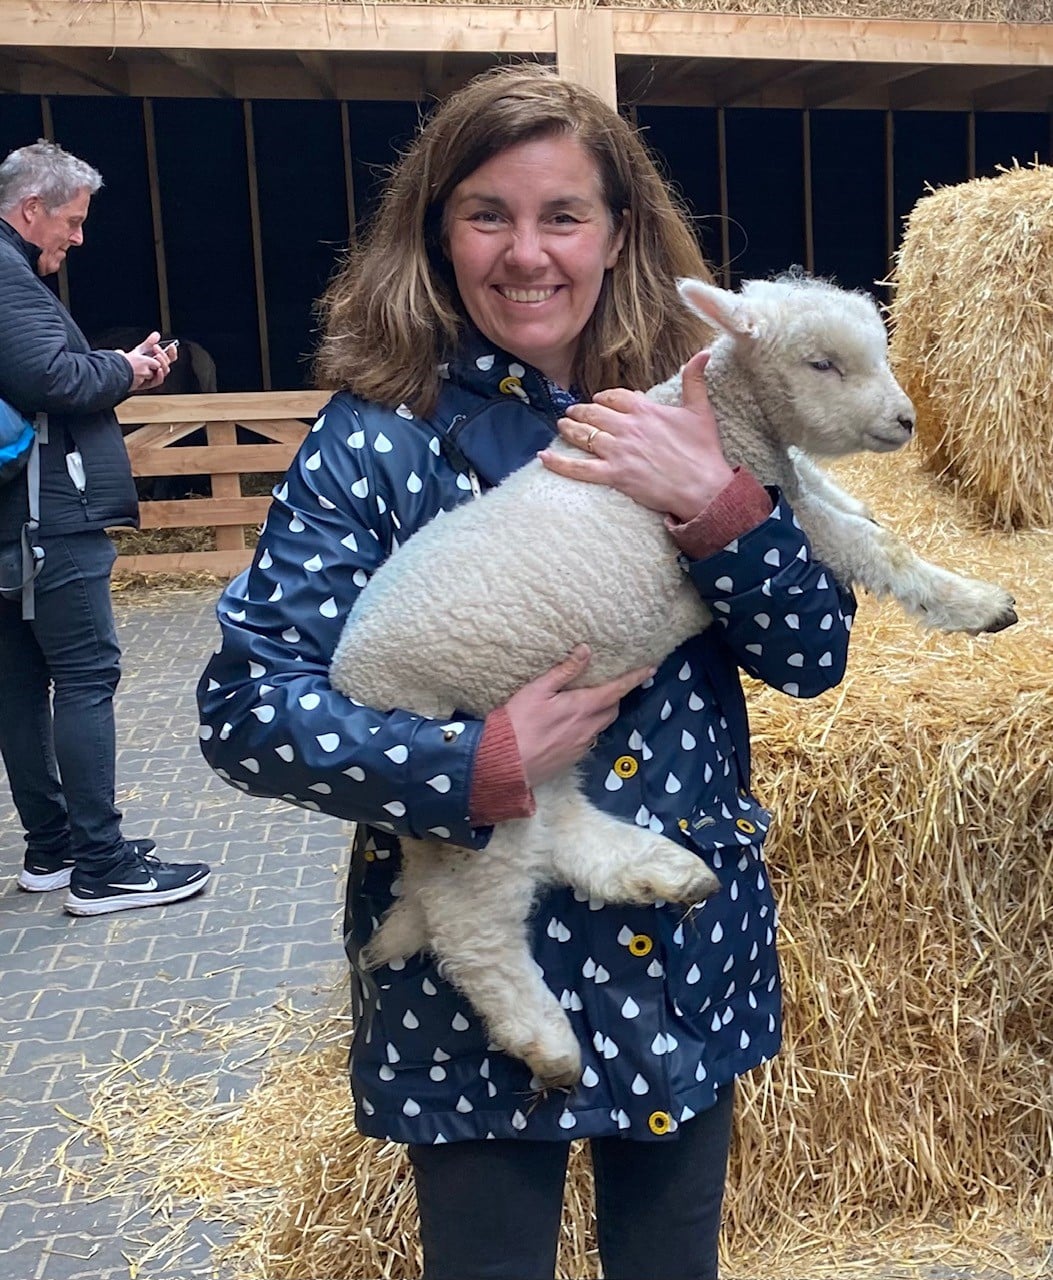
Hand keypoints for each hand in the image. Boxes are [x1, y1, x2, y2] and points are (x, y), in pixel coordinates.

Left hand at [117, 330, 173, 391]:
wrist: (121, 371)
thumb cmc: (130, 362)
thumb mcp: (141, 350)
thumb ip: (149, 342)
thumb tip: (157, 334)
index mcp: (158, 361)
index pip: (170, 357)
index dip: (172, 352)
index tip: (172, 345)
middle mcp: (158, 368)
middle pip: (167, 363)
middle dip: (164, 354)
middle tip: (156, 347)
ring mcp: (154, 376)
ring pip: (165, 371)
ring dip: (163, 363)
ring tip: (157, 356)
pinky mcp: (149, 383)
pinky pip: (158, 381)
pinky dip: (160, 375)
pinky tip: (158, 369)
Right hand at [504, 645, 655, 788]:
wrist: (505, 762)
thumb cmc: (517, 722)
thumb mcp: (537, 689)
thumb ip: (564, 671)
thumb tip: (586, 651)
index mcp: (581, 707)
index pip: (616, 690)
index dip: (634, 679)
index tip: (650, 669)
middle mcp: (587, 727)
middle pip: (612, 709)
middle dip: (616, 696)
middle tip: (609, 685)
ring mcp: (581, 745)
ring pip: (601, 725)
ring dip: (602, 713)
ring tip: (589, 704)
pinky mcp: (573, 758)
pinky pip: (588, 739)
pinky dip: (587, 728)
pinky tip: (570, 726)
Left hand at [538, 350, 734, 522]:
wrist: (703, 486)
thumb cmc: (703, 451)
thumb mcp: (701, 410)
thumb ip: (695, 379)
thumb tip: (704, 352)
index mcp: (645, 409)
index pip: (614, 396)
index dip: (604, 398)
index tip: (599, 401)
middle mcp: (627, 427)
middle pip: (594, 414)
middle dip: (580, 412)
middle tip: (572, 413)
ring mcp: (618, 451)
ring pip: (584, 436)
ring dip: (569, 430)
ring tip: (561, 426)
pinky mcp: (614, 475)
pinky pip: (580, 468)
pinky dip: (559, 463)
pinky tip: (543, 457)